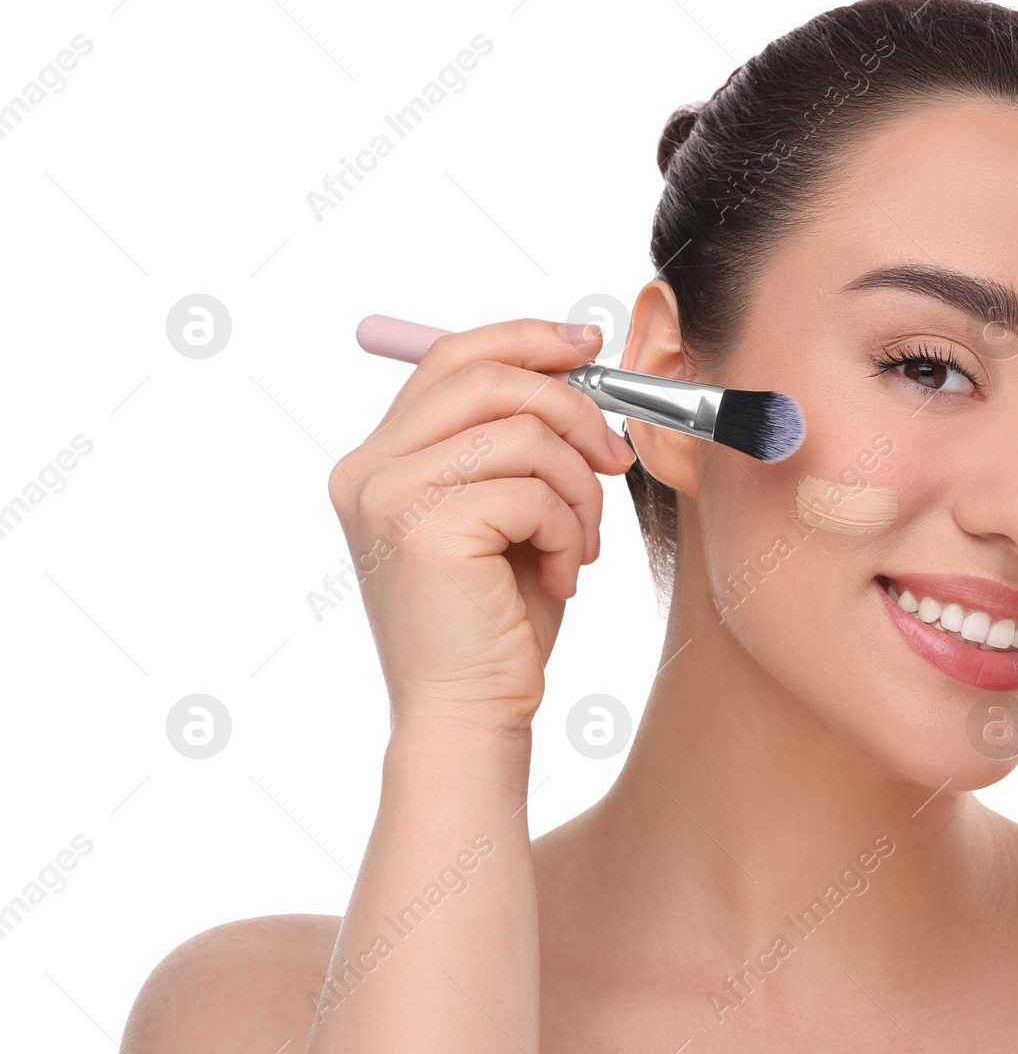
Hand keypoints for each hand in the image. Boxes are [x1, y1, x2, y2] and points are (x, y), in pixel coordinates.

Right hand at [327, 317, 636, 735]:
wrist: (471, 714)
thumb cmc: (498, 622)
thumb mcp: (509, 511)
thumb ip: (518, 440)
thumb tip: (577, 360)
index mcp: (380, 459)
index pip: (453, 358)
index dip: (526, 339)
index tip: (588, 346)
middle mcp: (368, 469)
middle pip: (487, 377)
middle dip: (572, 409)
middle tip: (614, 459)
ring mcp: (387, 495)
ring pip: (522, 433)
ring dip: (578, 488)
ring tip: (580, 544)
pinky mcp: (423, 528)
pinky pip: (532, 490)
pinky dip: (568, 530)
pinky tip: (560, 577)